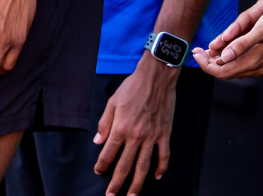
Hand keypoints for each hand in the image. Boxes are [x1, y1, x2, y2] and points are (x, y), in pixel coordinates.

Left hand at [93, 58, 176, 195]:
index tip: (99, 172)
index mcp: (120, 127)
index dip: (102, 164)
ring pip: (144, 166)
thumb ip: (104, 124)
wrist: (155, 79)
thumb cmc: (131, 88)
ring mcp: (152, 137)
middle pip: (125, 164)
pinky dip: (161, 168)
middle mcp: (136, 136)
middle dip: (117, 182)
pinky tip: (157, 177)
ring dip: (138, 182)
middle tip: (111, 195)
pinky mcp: (165, 135)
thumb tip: (98, 142)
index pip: (109, 152)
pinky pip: (164, 156)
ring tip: (133, 195)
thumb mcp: (112, 103)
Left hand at [192, 0, 262, 78]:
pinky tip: (224, 50)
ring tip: (206, 50)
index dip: (205, 64)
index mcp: (257, 61)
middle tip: (197, 50)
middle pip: (226, 73)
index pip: (222, 71)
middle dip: (209, 63)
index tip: (195, 52)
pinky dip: (230, 59)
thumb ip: (242, 45)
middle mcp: (260, 67)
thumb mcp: (261, 29)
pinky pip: (244, 64)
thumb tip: (223, 58)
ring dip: (219, 61)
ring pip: (234, 69)